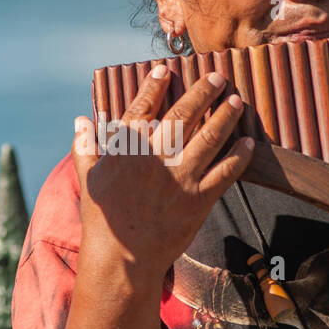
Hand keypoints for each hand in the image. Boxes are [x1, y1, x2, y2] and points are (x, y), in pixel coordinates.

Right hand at [72, 66, 252, 277]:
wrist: (122, 258)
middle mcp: (155, 157)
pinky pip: (224, 173)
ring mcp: (179, 178)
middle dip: (203, 92)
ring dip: (226, 117)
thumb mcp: (89, 179)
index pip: (143, 107)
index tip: (165, 70)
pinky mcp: (198, 200)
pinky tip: (248, 144)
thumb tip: (81, 121)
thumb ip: (86, 147)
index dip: (154, 86)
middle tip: (217, 78)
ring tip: (236, 101)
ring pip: (209, 138)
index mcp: (127, 149)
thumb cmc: (103, 219)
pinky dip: (239, 157)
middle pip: (184, 115)